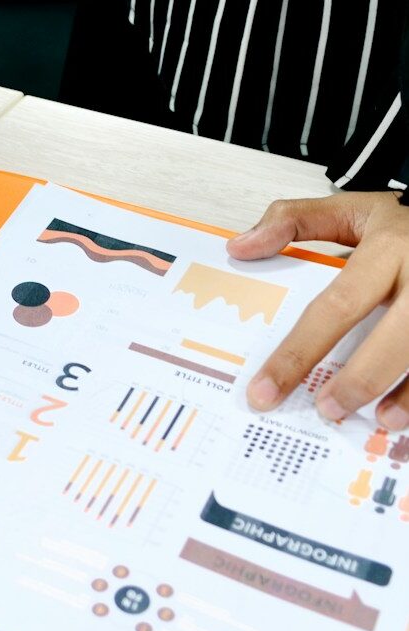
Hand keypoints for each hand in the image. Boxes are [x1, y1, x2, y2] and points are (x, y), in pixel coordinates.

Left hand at [228, 192, 407, 429]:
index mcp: (386, 249)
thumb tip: (239, 248)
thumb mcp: (350, 208)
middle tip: (326, 410)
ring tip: (381, 422)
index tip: (266, 388)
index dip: (299, 351)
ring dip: (408, 395)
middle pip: (391, 338)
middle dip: (358, 382)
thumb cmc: (403, 222)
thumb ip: (293, 220)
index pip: (335, 306)